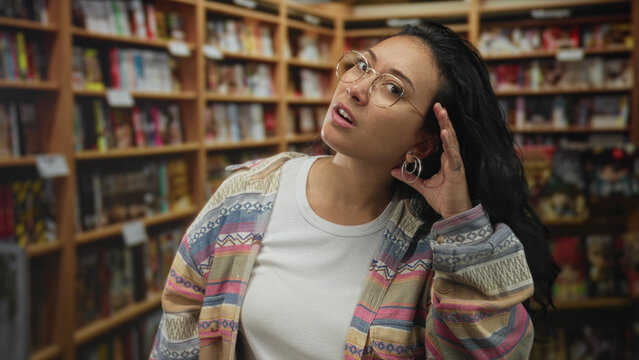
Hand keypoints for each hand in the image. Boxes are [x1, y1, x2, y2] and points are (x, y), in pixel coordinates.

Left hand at [391, 103, 471, 218]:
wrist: (454, 214)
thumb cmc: (444, 199)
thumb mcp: (422, 186)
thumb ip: (409, 177)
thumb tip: (393, 170)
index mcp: (446, 160)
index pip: (443, 138)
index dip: (440, 124)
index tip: (434, 111)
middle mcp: (452, 159)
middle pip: (449, 134)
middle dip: (444, 119)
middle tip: (438, 104)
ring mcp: (456, 164)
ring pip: (452, 140)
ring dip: (447, 125)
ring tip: (443, 112)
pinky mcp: (457, 171)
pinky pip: (453, 154)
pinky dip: (450, 143)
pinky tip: (446, 133)